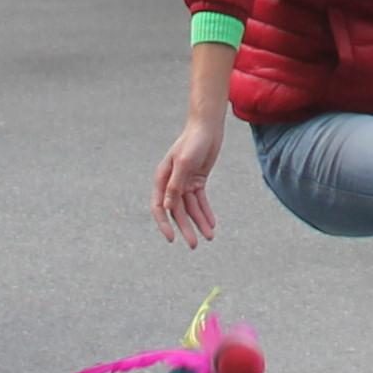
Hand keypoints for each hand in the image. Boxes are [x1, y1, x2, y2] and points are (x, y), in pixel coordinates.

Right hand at [153, 114, 226, 245]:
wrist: (208, 127)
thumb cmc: (193, 141)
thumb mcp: (184, 162)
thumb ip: (175, 184)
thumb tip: (168, 207)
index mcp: (162, 178)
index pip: (160, 207)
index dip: (164, 224)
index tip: (171, 239)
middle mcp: (172, 182)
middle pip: (177, 211)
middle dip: (186, 228)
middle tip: (194, 245)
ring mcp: (185, 182)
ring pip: (191, 208)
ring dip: (200, 223)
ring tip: (209, 237)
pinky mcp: (198, 180)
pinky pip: (201, 201)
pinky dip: (206, 212)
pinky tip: (212, 224)